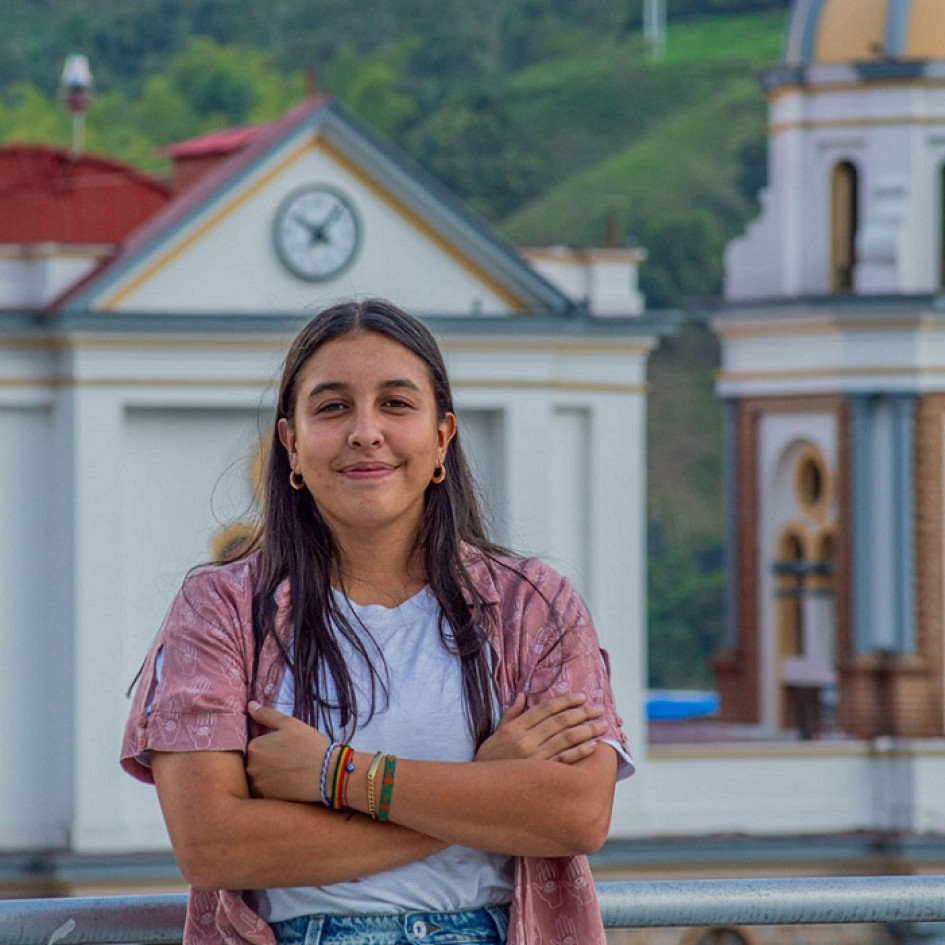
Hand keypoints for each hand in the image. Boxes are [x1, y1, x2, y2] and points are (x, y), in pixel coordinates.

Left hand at [245, 702, 326, 802]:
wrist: (326, 773)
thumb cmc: (309, 744)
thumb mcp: (289, 723)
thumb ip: (266, 714)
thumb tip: (249, 705)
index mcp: (254, 746)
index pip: (253, 745)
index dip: (268, 745)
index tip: (282, 747)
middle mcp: (250, 767)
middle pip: (254, 762)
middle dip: (266, 760)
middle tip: (287, 759)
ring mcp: (257, 784)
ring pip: (258, 776)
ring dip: (268, 774)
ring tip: (288, 771)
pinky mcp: (266, 798)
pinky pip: (265, 790)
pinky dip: (273, 786)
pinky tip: (288, 782)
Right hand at [474, 693, 606, 764]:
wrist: (482, 789)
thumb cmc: (489, 759)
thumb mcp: (497, 732)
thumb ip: (511, 713)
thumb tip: (523, 695)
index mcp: (516, 728)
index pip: (546, 709)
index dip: (565, 701)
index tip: (581, 697)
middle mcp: (526, 740)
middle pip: (560, 722)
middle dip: (582, 713)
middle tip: (598, 709)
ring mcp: (535, 759)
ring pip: (566, 739)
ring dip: (586, 730)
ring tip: (601, 725)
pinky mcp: (541, 775)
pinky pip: (565, 761)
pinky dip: (580, 752)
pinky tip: (592, 746)